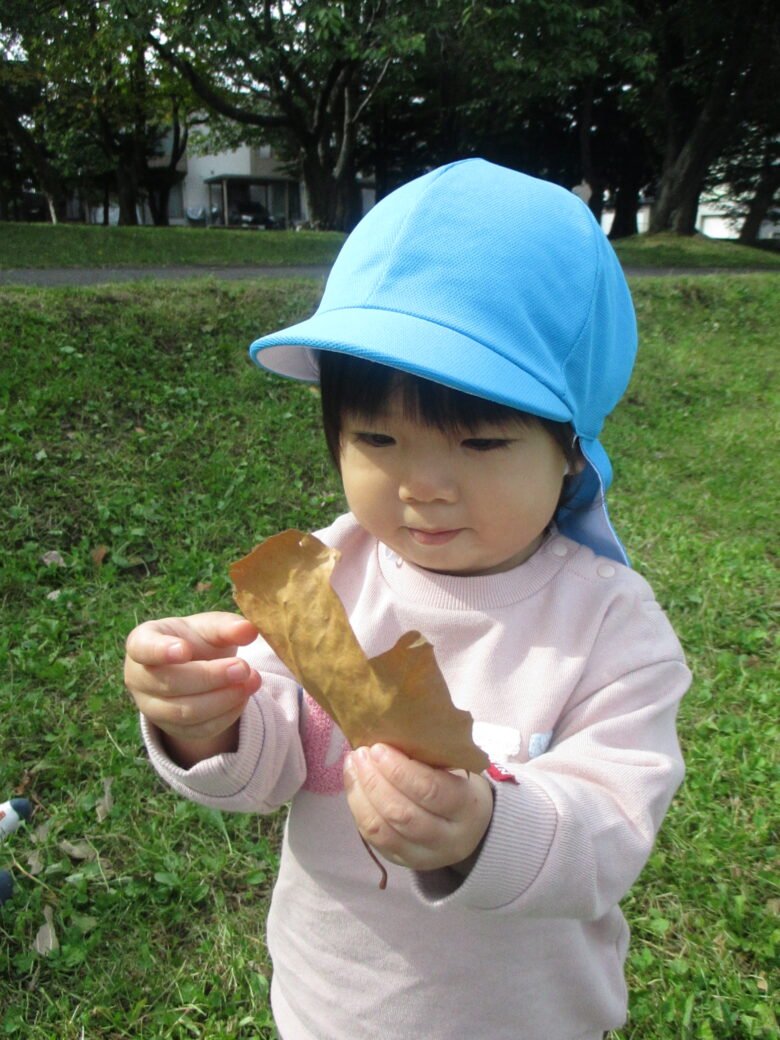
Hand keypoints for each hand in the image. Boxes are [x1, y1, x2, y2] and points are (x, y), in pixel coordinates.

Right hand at [124, 612, 260, 765]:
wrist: (196, 667)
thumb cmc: (196, 639)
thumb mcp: (209, 626)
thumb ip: (227, 626)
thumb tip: (249, 630)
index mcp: (142, 642)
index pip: (143, 648)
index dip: (161, 650)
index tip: (185, 650)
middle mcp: (138, 677)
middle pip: (171, 683)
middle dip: (211, 677)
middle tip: (243, 667)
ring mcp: (151, 707)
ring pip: (185, 712)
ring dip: (223, 699)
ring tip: (252, 681)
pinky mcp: (172, 729)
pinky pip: (199, 729)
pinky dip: (226, 715)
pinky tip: (244, 697)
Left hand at [343, 743, 492, 872]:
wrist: (471, 828)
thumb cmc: (459, 785)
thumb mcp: (458, 769)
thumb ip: (430, 757)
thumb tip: (387, 734)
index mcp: (466, 808)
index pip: (430, 790)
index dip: (400, 770)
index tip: (380, 748)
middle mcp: (448, 838)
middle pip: (403, 814)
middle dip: (375, 781)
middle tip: (362, 754)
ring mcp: (424, 856)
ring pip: (383, 830)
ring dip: (361, 794)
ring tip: (353, 765)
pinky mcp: (402, 862)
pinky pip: (373, 839)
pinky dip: (358, 809)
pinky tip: (353, 784)